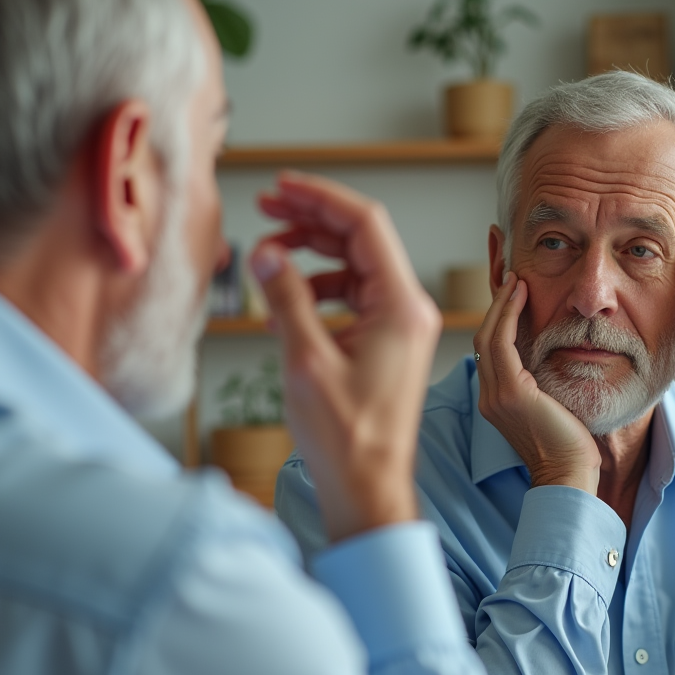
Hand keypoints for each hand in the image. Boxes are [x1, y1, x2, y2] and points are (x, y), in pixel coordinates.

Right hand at [250, 171, 440, 541]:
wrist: (367, 488)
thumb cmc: (346, 438)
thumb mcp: (305, 360)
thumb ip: (286, 298)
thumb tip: (266, 252)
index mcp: (401, 306)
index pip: (364, 224)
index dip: (320, 198)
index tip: (282, 186)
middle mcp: (408, 310)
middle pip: (360, 240)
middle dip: (312, 219)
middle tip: (267, 206)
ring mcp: (399, 328)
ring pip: (354, 268)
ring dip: (312, 254)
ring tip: (269, 254)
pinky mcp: (386, 346)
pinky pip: (353, 299)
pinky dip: (319, 290)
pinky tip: (286, 302)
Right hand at [472, 271, 600, 493]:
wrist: (569, 474)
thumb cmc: (569, 446)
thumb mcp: (551, 407)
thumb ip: (541, 385)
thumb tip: (552, 358)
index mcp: (495, 401)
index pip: (489, 352)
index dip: (497, 320)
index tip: (513, 295)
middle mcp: (488, 397)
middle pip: (483, 339)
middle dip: (496, 306)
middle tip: (513, 278)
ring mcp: (496, 395)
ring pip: (489, 336)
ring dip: (502, 304)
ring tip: (516, 281)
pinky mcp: (511, 391)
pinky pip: (501, 343)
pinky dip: (508, 315)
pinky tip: (521, 296)